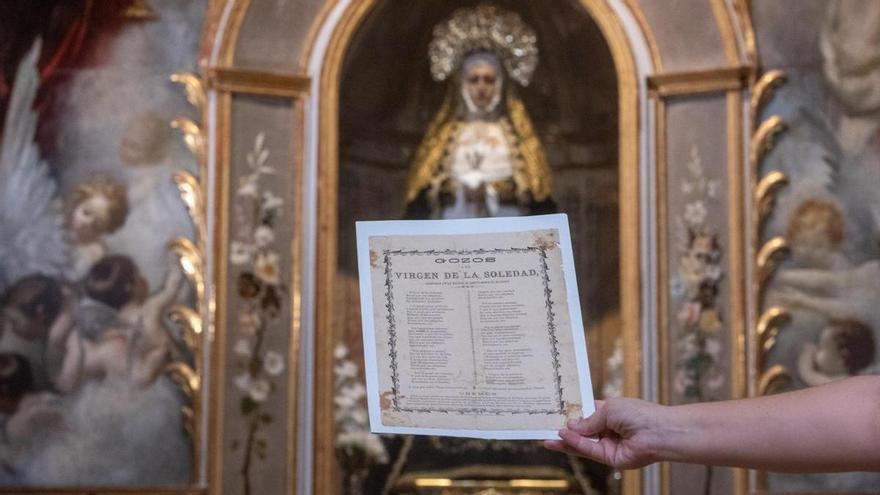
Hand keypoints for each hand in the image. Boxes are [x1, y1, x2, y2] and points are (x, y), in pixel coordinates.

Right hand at [544, 398, 663, 469]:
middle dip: (565, 429)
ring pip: (582, 443)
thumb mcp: (609, 409)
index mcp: (609, 413)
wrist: (659, 432)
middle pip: (581, 431)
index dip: (572, 414)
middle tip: (546, 427)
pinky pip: (588, 450)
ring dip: (566, 440)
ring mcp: (608, 444)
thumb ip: (588, 420)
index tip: (556, 412)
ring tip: (549, 435)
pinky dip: (575, 444)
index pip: (586, 413)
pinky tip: (563, 437)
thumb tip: (570, 426)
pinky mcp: (609, 457)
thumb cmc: (639, 414)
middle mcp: (607, 429)